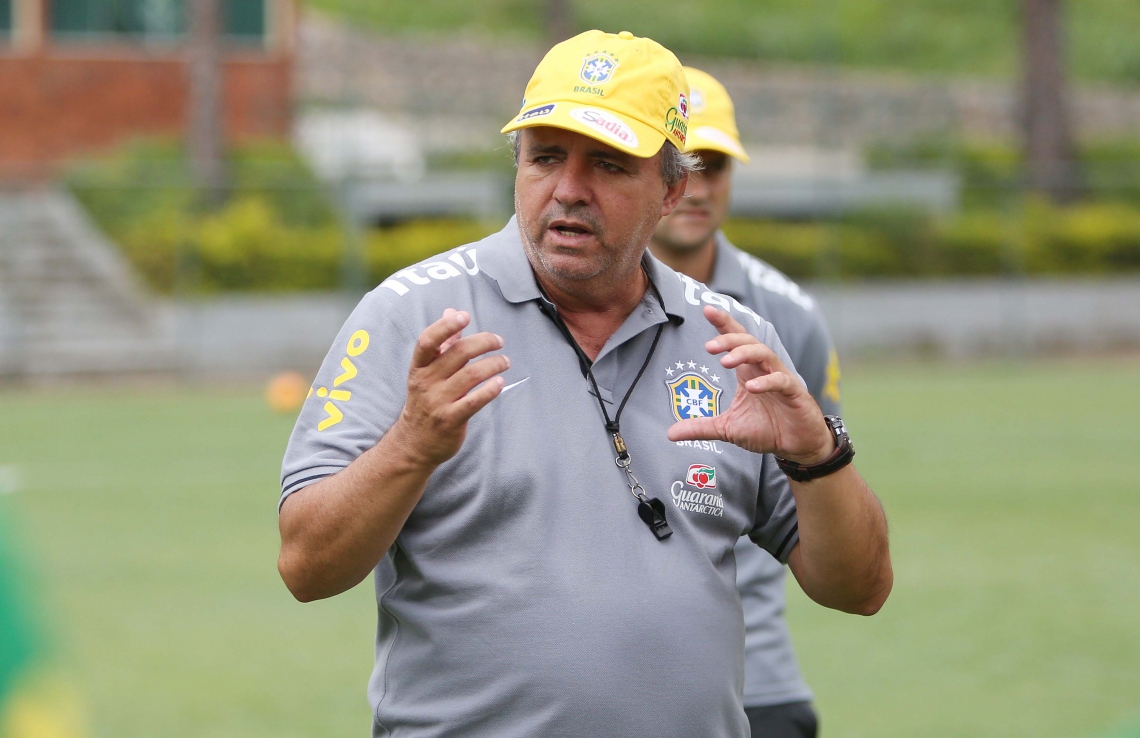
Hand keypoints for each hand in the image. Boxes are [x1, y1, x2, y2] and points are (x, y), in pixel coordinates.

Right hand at [393, 309, 509, 466]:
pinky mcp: (451, 420)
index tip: (464, 316)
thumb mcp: (427, 371)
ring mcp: (438, 402)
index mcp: (419, 367)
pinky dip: (490, 390)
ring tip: (504, 361)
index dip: (445, 326)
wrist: (413, 442)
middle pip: (458, 354)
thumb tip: (452, 311)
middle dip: (483, 342)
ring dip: (493, 364)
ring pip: (470, 376)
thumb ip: (443, 342)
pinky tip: (500, 382)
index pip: (427, 342)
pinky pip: (474, 401)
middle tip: (499, 341)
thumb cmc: (425, 400)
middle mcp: (426, 382)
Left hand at [667, 306, 833, 462]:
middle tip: (709, 346)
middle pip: (747, 341)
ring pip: (764, 353)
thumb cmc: (766, 429)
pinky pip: (781, 380)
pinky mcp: (794, 392)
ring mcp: (780, 378)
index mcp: (748, 371)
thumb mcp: (727, 429)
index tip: (706, 309)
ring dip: (745, 354)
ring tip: (726, 361)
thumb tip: (670, 433)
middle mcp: (763, 368)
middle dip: (728, 339)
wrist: (797, 445)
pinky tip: (752, 387)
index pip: (735, 340)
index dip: (723, 323)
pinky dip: (767, 381)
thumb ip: (701, 427)